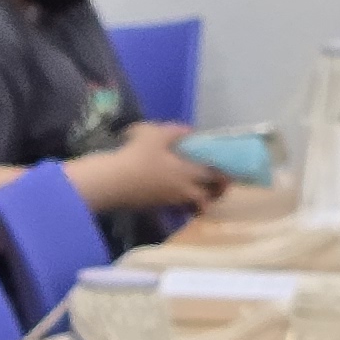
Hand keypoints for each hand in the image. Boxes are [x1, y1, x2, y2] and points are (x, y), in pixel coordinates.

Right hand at [74, 132, 228, 214]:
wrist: (112, 182)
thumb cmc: (135, 155)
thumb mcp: (155, 133)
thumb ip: (175, 131)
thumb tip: (190, 132)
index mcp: (187, 170)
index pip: (213, 175)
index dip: (223, 175)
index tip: (227, 173)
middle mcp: (182, 189)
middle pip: (206, 197)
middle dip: (215, 194)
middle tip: (218, 188)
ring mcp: (169, 201)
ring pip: (192, 206)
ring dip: (199, 202)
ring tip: (199, 195)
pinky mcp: (156, 207)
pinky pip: (176, 208)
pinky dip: (181, 205)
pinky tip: (176, 197)